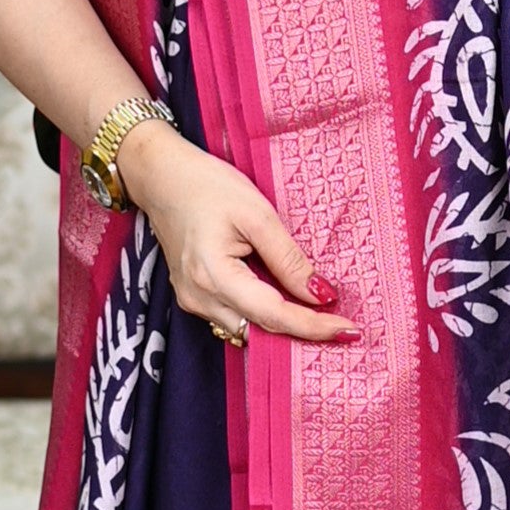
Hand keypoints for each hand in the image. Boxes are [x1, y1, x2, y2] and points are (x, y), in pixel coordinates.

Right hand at [118, 123, 355, 344]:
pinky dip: (264, 315)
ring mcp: (193, 301)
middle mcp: (199, 298)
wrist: (161, 177)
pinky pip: (236, 317)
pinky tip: (288, 304)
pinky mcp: (194, 296)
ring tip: (322, 317)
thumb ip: (288, 259)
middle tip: (344, 327)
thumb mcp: (257, 214)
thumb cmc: (206, 186)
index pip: (273, 316)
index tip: (348, 330)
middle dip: (303, 332)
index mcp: (213, 277)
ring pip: (248, 329)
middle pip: (261, 330)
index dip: (313, 326)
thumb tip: (321, 294)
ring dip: (284, 326)